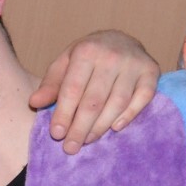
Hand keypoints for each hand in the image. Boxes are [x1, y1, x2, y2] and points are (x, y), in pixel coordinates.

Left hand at [29, 29, 158, 153]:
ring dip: (101, 126)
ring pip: (117, 103)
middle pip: (94, 100)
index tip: (56, 135)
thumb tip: (34, 103)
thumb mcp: (65, 62)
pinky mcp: (151, 72)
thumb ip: (51, 84)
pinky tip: (115, 128)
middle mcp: (111, 57)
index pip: (72, 89)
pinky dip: (129, 115)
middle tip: (70, 147)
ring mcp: (133, 64)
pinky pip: (142, 98)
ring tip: (87, 140)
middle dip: (80, 127)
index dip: (64, 114)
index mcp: (86, 52)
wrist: (121, 38)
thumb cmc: (88, 56)